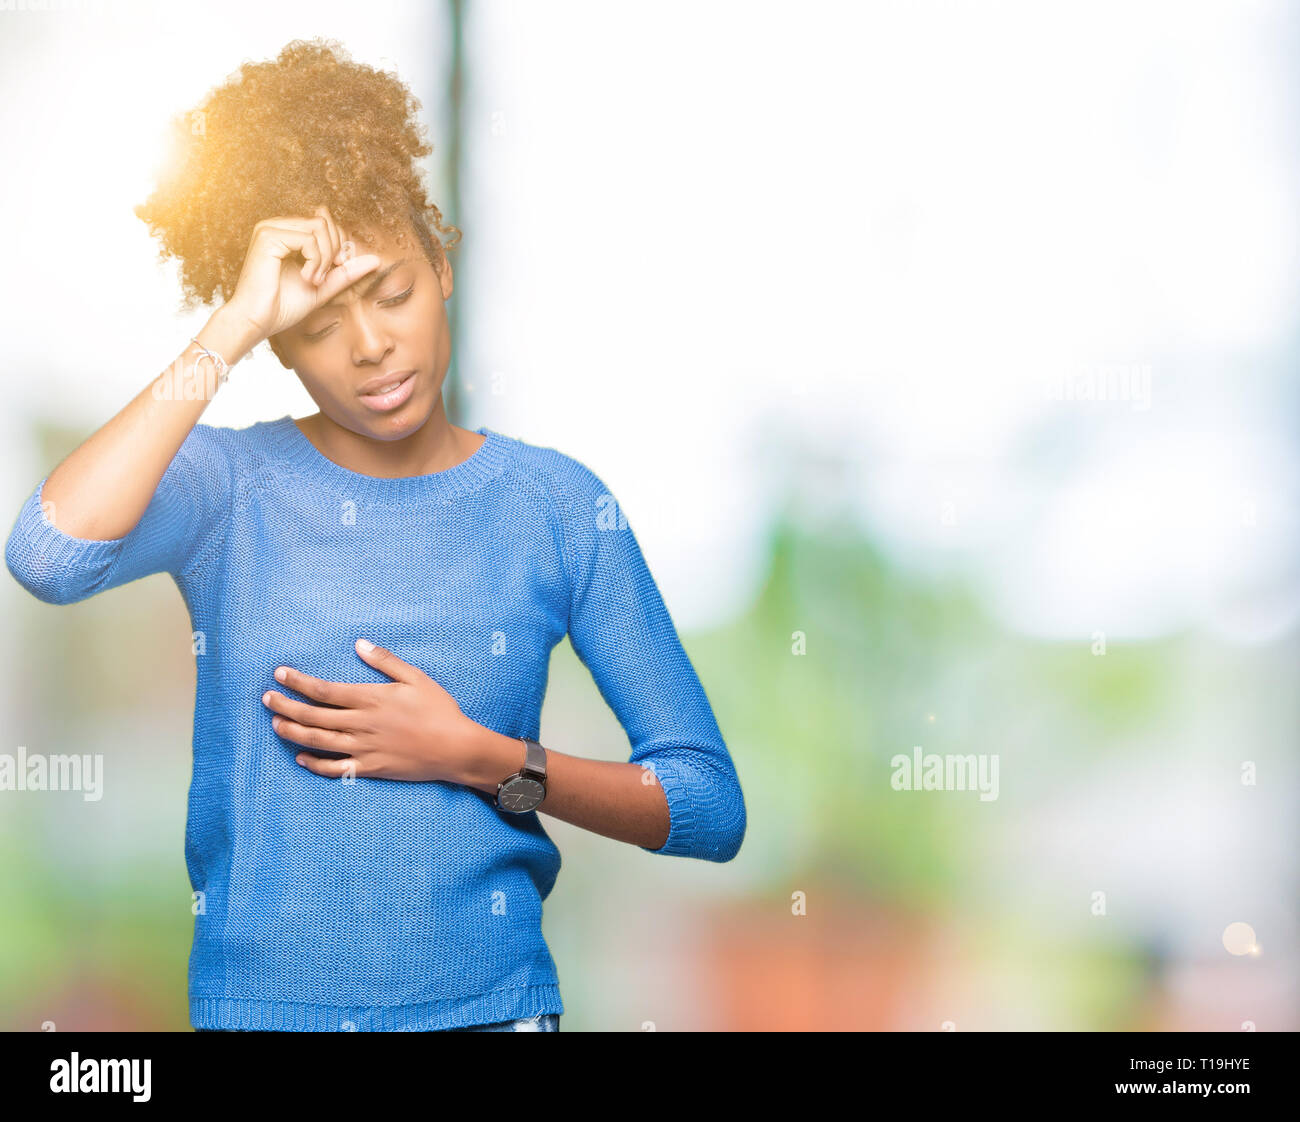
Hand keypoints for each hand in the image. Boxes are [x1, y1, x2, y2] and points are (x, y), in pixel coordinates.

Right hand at [224, 205, 380, 342]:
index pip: (325, 223)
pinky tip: (306, 278)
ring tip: (314, 280)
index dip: (338, 246)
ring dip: (325, 258)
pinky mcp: (267, 236)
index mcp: (287, 233)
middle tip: (323, 277)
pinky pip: (308, 239)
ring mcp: (270, 228)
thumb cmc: (283, 307)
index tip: (334, 271)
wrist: (257, 321)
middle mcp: (277, 226)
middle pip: (324, 222)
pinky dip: (315, 261)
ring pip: (319, 227)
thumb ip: (345, 272)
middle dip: (334, 251)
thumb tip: (376, 259)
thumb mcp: (323, 286)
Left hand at [263, 638, 482, 782]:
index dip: (298, 682)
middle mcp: (361, 724)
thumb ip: (385, 661)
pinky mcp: (370, 768)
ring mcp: (363, 749)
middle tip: (267, 698)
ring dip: (292, 732)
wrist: (455, 748)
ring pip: (318, 741)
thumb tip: (359, 644)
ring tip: (276, 724)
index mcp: (370, 699)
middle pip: (313, 716)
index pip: (323, 690)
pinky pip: (335, 769)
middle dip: (286, 706)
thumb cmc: (439, 710)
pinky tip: (301, 757)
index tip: (279, 674)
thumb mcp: (416, 678)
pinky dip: (314, 764)